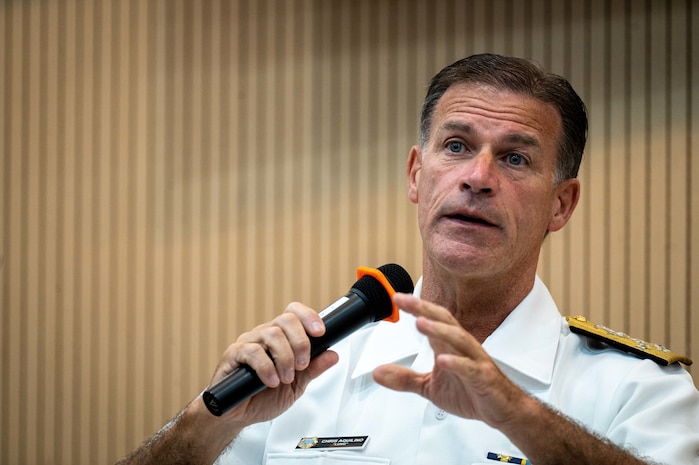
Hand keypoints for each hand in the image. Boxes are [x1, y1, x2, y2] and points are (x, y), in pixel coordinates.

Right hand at [206, 302, 338, 426]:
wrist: (237, 415)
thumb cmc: (262, 398)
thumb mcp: (296, 386)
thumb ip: (313, 369)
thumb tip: (333, 355)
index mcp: (280, 338)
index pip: (294, 313)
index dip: (309, 317)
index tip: (321, 332)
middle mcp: (264, 335)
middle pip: (286, 319)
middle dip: (301, 342)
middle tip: (302, 365)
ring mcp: (248, 342)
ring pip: (272, 334)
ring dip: (285, 358)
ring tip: (286, 378)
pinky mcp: (233, 354)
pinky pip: (252, 351)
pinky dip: (267, 368)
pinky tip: (271, 381)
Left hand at [372, 293, 528, 429]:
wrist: (502, 410)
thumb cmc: (470, 392)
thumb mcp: (429, 386)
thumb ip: (404, 378)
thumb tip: (377, 372)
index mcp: (448, 345)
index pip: (431, 319)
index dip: (414, 307)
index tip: (395, 297)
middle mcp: (462, 347)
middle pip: (443, 321)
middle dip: (423, 308)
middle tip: (404, 300)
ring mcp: (475, 361)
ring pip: (458, 339)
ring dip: (439, 330)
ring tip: (420, 322)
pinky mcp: (484, 378)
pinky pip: (470, 368)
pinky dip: (457, 363)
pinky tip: (444, 360)